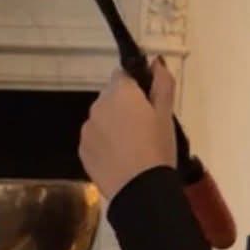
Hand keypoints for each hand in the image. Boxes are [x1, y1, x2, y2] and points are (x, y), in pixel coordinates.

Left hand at [79, 59, 177, 201]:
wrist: (140, 189)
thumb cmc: (157, 147)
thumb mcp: (166, 114)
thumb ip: (162, 83)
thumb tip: (156, 61)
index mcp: (119, 92)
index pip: (123, 74)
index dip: (135, 86)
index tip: (147, 102)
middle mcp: (98, 106)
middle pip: (110, 97)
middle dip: (123, 106)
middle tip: (143, 127)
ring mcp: (87, 129)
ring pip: (101, 119)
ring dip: (112, 125)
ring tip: (131, 147)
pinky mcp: (82, 150)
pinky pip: (94, 139)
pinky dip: (104, 144)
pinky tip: (119, 158)